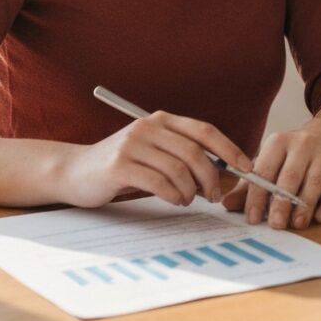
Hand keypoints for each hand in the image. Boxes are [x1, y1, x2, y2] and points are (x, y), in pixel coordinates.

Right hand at [57, 111, 251, 209]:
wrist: (74, 172)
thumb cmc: (123, 167)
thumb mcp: (155, 154)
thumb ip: (184, 158)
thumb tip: (225, 173)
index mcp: (162, 119)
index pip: (204, 131)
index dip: (229, 148)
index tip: (246, 167)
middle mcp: (148, 126)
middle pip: (194, 151)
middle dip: (212, 176)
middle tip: (215, 196)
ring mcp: (132, 143)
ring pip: (178, 169)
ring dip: (191, 190)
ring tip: (188, 200)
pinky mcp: (119, 165)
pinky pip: (159, 182)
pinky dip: (173, 195)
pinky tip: (175, 200)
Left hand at [220, 116, 320, 229]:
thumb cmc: (293, 154)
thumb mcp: (270, 160)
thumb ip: (249, 184)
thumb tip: (226, 204)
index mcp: (278, 141)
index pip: (264, 170)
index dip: (257, 195)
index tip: (252, 218)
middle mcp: (302, 144)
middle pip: (290, 176)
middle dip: (282, 203)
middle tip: (276, 225)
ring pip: (314, 181)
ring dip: (305, 205)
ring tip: (297, 224)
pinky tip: (320, 217)